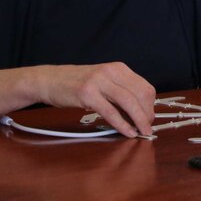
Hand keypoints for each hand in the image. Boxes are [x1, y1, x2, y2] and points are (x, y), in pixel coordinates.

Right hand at [35, 62, 155, 137]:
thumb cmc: (77, 83)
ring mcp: (99, 82)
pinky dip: (122, 124)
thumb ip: (121, 91)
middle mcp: (111, 72)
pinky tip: (127, 132)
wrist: (49, 80)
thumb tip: (140, 111)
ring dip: (139, 119)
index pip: (145, 87)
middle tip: (147, 127)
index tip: (150, 117)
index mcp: (118, 68)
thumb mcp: (104, 81)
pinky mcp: (87, 94)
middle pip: (140, 94)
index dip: (151, 105)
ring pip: (128, 102)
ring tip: (142, 131)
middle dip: (147, 114)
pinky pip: (110, 112)